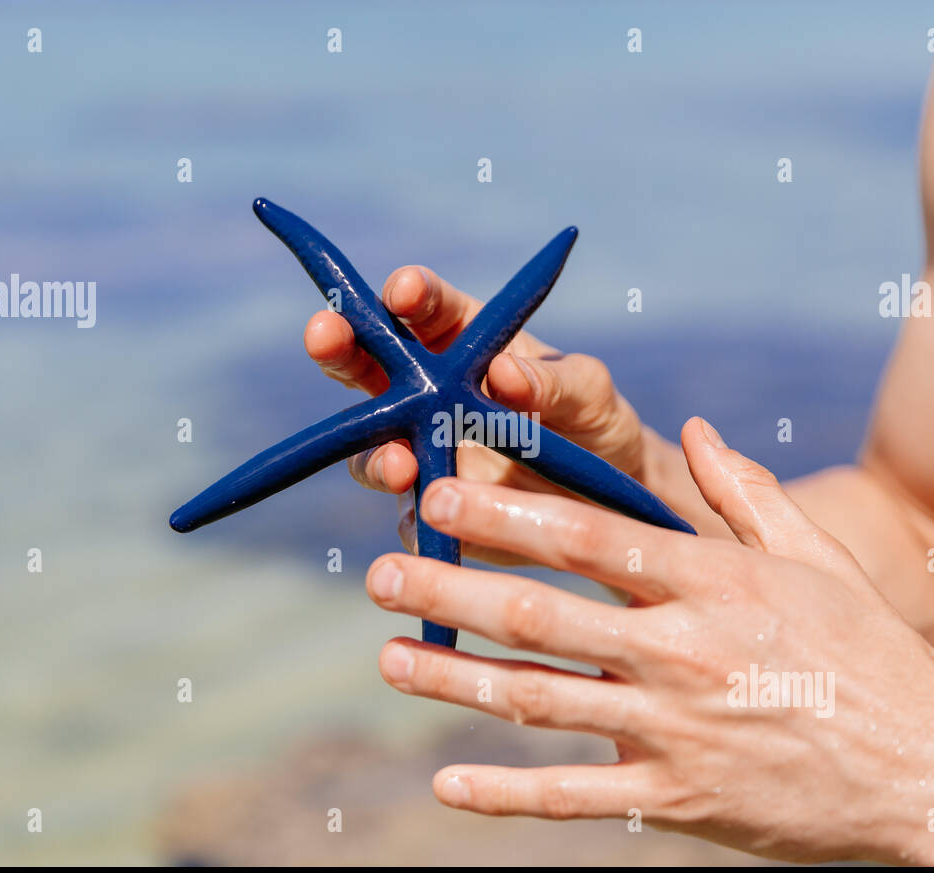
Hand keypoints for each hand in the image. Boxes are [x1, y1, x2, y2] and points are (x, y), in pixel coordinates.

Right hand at [304, 265, 649, 563]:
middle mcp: (425, 391)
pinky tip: (430, 519)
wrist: (609, 499)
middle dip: (339, 343)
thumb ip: (552, 381)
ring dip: (376, 453)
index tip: (404, 291)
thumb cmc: (593, 420)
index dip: (409, 293)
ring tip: (397, 464)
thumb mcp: (588, 392)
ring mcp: (419, 451)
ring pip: (371, 448)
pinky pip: (409, 516)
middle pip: (364, 361)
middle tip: (325, 334)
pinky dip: (413, 517)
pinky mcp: (429, 509)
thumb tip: (504, 373)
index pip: (425, 306)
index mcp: (462, 339)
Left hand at [364, 417, 933, 862]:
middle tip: (379, 569)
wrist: (929, 771)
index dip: (505, 511)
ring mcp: (674, 730)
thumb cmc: (870, 654)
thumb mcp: (818, 559)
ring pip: (537, 702)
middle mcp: (682, 650)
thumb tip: (695, 428)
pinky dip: (503, 794)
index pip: (587, 536)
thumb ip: (745, 492)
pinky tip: (445, 784)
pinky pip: (572, 797)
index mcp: (713, 582)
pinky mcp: (676, 799)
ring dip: (454, 680)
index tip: (440, 491)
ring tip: (389, 658)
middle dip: (449, 587)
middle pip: (539, 613)